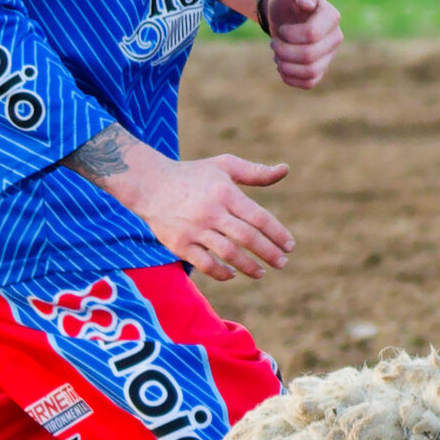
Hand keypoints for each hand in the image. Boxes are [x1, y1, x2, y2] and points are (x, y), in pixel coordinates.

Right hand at [129, 151, 295, 281]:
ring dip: (249, 267)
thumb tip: (285, 169)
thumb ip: (255, 172)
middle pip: (247, 238)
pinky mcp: (179, 244)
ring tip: (261, 272)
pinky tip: (232, 273)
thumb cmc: (193, 175)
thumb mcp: (224, 166)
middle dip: (269, 253)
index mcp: (225, 192)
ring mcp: (194, 229)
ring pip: (228, 254)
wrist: (149, 184)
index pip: (258, 217)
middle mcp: (211, 211)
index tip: (290, 246)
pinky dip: (222, 273)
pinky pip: (205, 265)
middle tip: (283, 263)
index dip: (277, 234)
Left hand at [260, 0, 341, 89]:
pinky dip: (290, 78)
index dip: (289, 36)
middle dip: (283, 52)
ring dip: (285, 66)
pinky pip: (310, 83)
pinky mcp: (321, 67)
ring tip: (277, 55)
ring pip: (310, 72)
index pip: (311, 36)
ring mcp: (329, 54)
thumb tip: (308, 4)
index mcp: (331, 16)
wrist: (285, 11)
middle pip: (309, 56)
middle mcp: (335, 37)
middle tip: (273, 43)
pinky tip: (282, 66)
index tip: (282, 28)